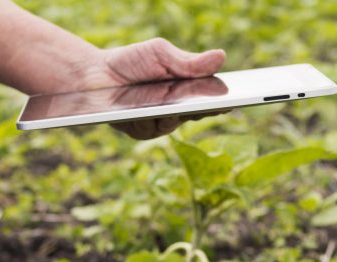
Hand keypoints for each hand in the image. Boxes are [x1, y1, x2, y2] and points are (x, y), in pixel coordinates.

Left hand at [83, 38, 226, 138]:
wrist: (93, 75)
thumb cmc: (130, 61)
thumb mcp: (160, 53)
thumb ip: (189, 61)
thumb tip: (221, 57)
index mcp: (187, 88)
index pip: (213, 95)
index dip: (228, 97)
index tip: (244, 95)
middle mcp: (178, 109)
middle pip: (202, 111)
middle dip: (213, 106)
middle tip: (227, 101)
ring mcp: (161, 122)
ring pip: (180, 120)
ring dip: (184, 111)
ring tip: (190, 102)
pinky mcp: (144, 131)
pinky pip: (157, 127)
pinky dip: (159, 117)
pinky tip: (162, 109)